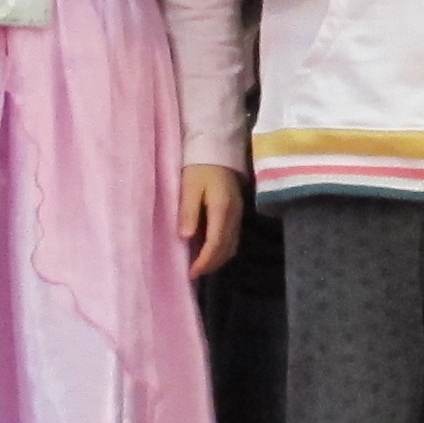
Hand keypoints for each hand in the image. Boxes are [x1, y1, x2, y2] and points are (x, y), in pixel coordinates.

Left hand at [181, 162, 242, 276]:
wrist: (218, 149)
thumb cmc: (200, 167)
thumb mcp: (189, 187)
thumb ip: (188, 212)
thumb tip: (185, 237)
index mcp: (222, 209)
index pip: (216, 243)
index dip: (204, 261)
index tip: (191, 273)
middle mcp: (234, 215)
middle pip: (227, 249)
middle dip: (211, 264)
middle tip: (194, 273)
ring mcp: (238, 215)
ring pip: (232, 245)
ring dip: (217, 259)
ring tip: (200, 265)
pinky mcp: (237, 213)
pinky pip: (233, 238)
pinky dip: (221, 249)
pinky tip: (208, 250)